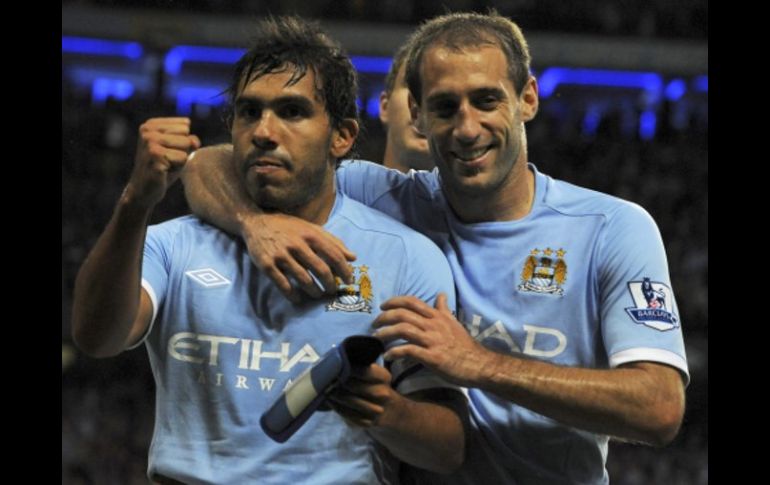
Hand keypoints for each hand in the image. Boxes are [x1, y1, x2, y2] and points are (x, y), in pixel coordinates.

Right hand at [125, 117, 200, 207]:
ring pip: (186, 146)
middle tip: (166, 161)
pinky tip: (164, 171)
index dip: (182, 141)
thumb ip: (190, 140)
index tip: (167, 151)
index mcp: (151, 124)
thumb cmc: (163, 169)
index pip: (185, 125)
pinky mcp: (155, 157)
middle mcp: (148, 131)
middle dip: (182, 150)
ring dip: (180, 160)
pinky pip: (183, 158)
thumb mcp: (179, 150)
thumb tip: (195, 142)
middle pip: (186, 135)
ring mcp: (150, 143)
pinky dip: (177, 168)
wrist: (143, 191)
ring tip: (166, 165)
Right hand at [240, 212, 356, 301]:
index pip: (334, 256)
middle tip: (332, 291)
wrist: (256, 223)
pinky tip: (297, 298)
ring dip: (314, 291)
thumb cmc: (288, 227)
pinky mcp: (267, 264)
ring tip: (317, 294)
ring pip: (304, 279)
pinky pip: (283, 284)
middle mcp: (297, 244)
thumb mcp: (311, 228)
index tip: (348, 281)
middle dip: (330, 284)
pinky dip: (292, 295)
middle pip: (321, 270)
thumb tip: (353, 257)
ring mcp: (281, 255)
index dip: (344, 271)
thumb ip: (333, 242)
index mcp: (311, 234)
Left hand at [326, 364, 400, 427]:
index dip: (348, 368)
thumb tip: (339, 359)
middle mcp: (383, 393)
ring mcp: (376, 410)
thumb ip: (362, 366)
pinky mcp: (368, 422)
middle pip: (354, 386)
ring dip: (335, 396)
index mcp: (384, 377)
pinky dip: (337, 408)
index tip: (337, 366)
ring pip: (350, 401)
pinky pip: (348, 415)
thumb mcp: (376, 374)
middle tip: (328, 378)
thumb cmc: (377, 386)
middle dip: (339, 382)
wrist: (391, 410)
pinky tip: (331, 402)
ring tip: (326, 390)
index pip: (363, 371)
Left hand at [373, 293, 489, 386]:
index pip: (412, 302)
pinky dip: (394, 352)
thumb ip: (443, 309)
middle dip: (385, 317)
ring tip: (376, 338)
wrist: (478, 364)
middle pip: (403, 314)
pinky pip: (408, 351)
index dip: (394, 301)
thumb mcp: (454, 322)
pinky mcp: (432, 357)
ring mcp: (432, 340)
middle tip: (374, 324)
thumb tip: (441, 294)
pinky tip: (387, 356)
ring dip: (386, 333)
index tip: (383, 306)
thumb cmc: (464, 345)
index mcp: (437, 316)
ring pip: (403, 329)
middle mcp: (433, 325)